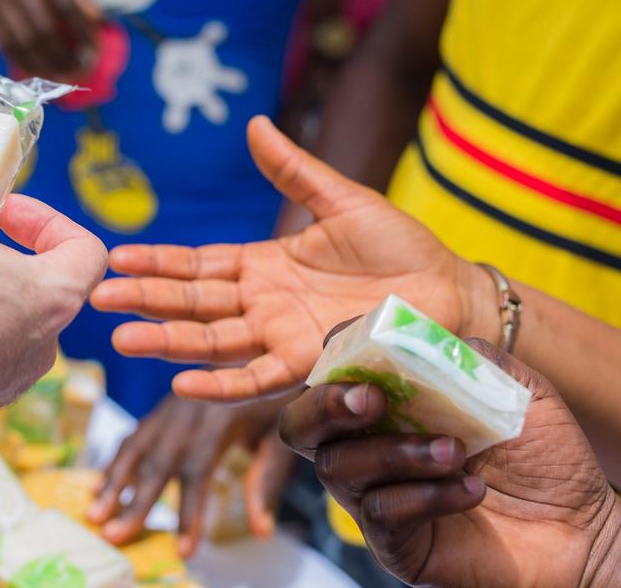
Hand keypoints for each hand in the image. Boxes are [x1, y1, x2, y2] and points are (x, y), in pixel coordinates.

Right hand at [0, 0, 99, 78]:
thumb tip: (94, 24)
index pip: (67, 0)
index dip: (83, 30)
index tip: (96, 49)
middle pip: (44, 24)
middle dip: (67, 52)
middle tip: (84, 66)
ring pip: (23, 38)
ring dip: (48, 62)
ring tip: (67, 72)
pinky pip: (5, 42)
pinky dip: (25, 61)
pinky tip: (42, 69)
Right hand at [87, 393, 294, 557]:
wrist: (266, 337)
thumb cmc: (280, 393)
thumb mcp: (281, 434)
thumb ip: (265, 481)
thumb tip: (261, 531)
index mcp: (221, 417)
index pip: (199, 472)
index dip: (190, 512)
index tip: (184, 549)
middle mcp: (189, 410)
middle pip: (158, 462)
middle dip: (135, 503)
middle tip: (113, 536)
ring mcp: (171, 407)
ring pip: (136, 446)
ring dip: (113, 483)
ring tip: (94, 514)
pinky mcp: (163, 408)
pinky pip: (134, 437)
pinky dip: (115, 463)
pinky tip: (100, 487)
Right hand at [90, 116, 497, 400]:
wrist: (451, 291)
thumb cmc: (402, 247)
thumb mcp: (342, 199)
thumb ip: (293, 170)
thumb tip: (254, 124)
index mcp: (264, 265)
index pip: (197, 266)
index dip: (157, 264)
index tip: (116, 258)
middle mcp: (264, 304)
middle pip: (192, 304)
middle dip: (145, 301)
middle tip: (97, 297)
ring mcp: (283, 336)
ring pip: (212, 340)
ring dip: (167, 341)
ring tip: (122, 338)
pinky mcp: (311, 363)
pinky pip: (258, 377)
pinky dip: (221, 385)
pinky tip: (182, 384)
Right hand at [280, 337, 620, 587]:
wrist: (580, 525)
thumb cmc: (542, 456)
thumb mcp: (513, 389)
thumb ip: (466, 356)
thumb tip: (417, 336)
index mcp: (384, 408)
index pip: (329, 376)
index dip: (335, 359)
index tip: (369, 347)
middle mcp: (366, 450)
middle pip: (300, 425)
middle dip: (325, 405)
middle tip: (371, 398)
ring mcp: (374, 498)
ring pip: (338, 467)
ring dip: (394, 451)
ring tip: (456, 451)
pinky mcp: (394, 545)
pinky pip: (379, 513)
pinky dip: (424, 495)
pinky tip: (470, 488)